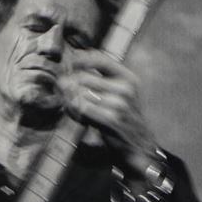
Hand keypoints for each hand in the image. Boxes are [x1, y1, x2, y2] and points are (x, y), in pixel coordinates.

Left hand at [60, 50, 158, 177]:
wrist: (139, 143)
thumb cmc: (127, 118)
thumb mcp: (122, 93)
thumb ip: (102, 79)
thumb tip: (74, 66)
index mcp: (128, 78)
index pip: (100, 58)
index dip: (80, 59)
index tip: (68, 64)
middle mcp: (125, 88)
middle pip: (84, 77)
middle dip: (69, 82)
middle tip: (61, 87)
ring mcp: (118, 104)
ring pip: (80, 93)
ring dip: (69, 97)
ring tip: (69, 102)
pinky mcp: (110, 118)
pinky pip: (81, 108)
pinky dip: (73, 109)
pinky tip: (74, 111)